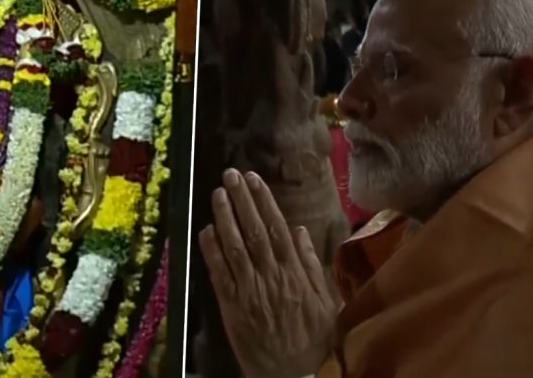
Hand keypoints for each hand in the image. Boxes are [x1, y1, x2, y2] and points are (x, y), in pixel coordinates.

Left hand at [199, 169, 338, 377]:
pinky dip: (211, 251)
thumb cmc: (314, 339)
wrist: (295, 375)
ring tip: (217, 193)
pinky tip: (205, 230)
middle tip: (230, 175)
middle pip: (254, 231)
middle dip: (242, 200)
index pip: (277, 228)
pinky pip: (219, 274)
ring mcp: (250, 291)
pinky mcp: (232, 307)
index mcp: (296, 273)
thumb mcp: (326, 302)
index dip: (264, 201)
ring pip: (235, 247)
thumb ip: (312, 265)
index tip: (255, 179)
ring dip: (225, 217)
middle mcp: (271, 277)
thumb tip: (299, 231)